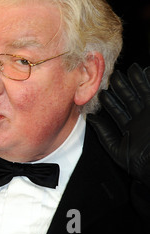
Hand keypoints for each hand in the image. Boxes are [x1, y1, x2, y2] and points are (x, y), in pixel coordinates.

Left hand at [87, 63, 149, 188]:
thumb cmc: (138, 163)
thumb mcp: (117, 148)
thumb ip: (104, 132)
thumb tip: (90, 118)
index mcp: (129, 127)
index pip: (117, 109)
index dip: (109, 99)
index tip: (101, 90)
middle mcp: (140, 119)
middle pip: (129, 98)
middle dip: (122, 86)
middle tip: (113, 74)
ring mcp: (149, 114)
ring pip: (143, 93)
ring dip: (137, 81)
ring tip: (132, 69)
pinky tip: (148, 73)